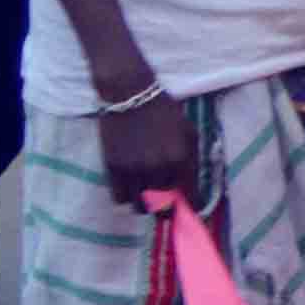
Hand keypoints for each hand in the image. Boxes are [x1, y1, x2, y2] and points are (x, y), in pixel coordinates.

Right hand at [98, 92, 199, 207]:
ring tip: (148, 198)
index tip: (190, 209)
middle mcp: (157, 169)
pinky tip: (131, 190)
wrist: (130, 95)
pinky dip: (126, 198)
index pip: (190, 197)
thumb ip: (191, 161)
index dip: (191, 206)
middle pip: (164, 206)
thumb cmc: (165, 112)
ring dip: (146, 206)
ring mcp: (133, 170)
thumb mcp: (189, 132)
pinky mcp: (112, 168)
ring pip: (140, 206)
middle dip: (168, 208)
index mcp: (181, 159)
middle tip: (167, 205)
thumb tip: (191, 187)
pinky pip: (119, 198)